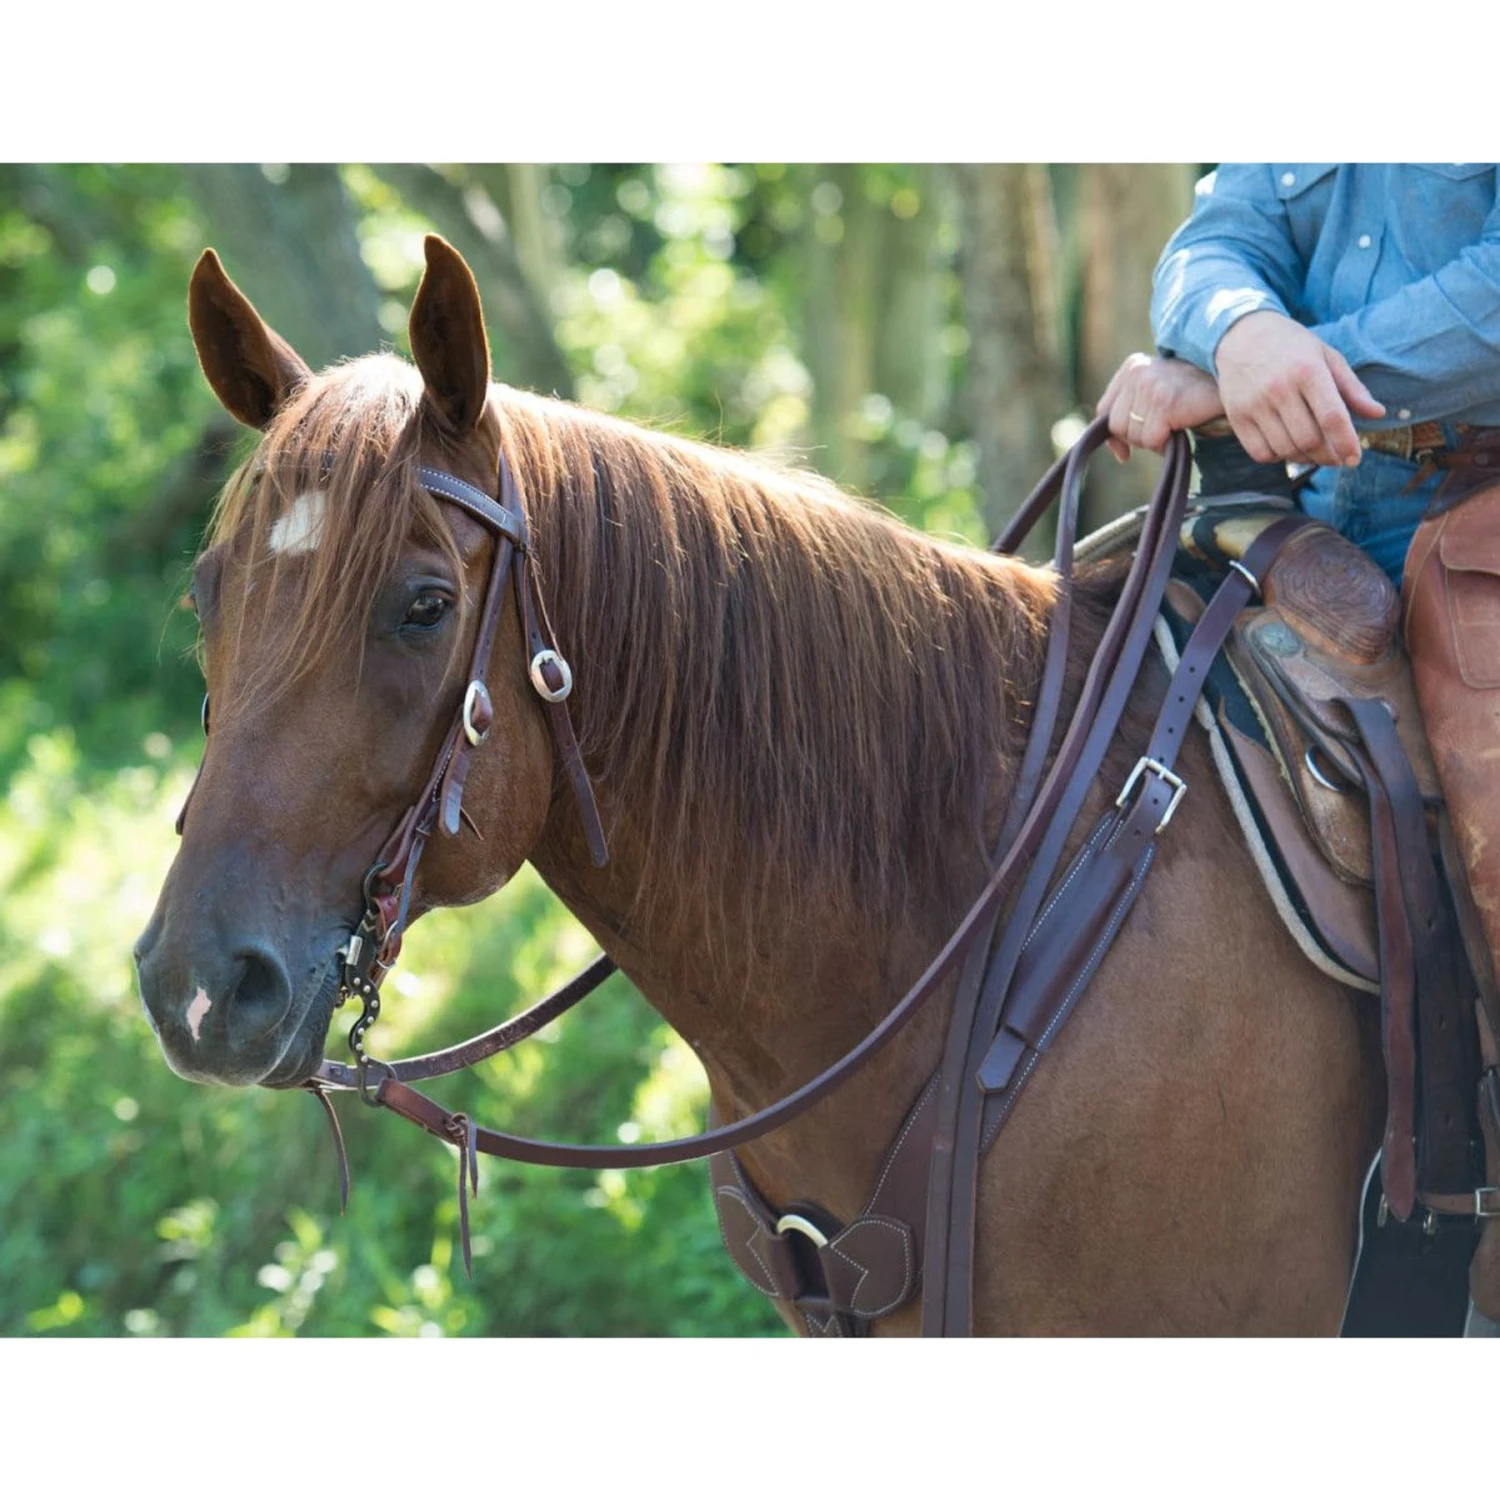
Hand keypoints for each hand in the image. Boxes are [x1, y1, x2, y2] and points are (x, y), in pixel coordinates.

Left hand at [1095, 354, 1225, 461]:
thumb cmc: (1193, 394)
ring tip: (1174, 426)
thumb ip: (1130, 413)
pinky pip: (1151, 440)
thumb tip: (1118, 453)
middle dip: (1137, 437)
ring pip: (1134, 435)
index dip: (1115, 434)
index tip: (1126, 450)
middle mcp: (1138, 372)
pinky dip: (1165, 445)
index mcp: (1132, 366)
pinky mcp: (1165, 402)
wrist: (1231, 383)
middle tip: (1162, 431)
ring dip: (1153, 441)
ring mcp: (1150, 385)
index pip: (1104, 410)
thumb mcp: (1156, 394)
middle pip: (1115, 425)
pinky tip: (1180, 430)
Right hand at [1213, 310, 1385, 467]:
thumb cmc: (1291, 347)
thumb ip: (1352, 387)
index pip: (1332, 417)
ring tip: (1314, 454)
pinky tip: (1286, 448)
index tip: (1354, 459)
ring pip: (1285, 449)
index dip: (1346, 443)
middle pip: (1309, 439)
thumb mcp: (1326, 356)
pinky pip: (1260, 452)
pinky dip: (1277, 458)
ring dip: (1304, 459)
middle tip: (1336, 458)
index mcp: (1308, 370)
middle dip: (1327, 456)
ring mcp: (1254, 404)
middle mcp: (1279, 388)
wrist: (1242, 336)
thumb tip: (1377, 413)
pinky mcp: (1236, 416)